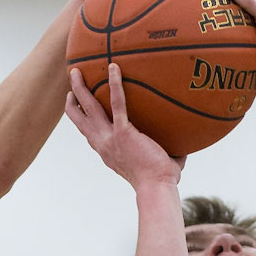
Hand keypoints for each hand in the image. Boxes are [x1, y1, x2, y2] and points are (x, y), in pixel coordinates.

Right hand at [65, 64, 183, 190]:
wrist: (157, 188)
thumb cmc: (161, 180)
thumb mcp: (155, 161)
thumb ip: (165, 148)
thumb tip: (183, 140)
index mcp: (107, 151)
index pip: (88, 132)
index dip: (80, 117)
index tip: (78, 103)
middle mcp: (103, 144)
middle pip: (79, 118)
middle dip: (73, 99)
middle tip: (72, 81)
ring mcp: (110, 138)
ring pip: (88, 108)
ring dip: (80, 88)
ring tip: (76, 70)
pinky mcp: (123, 132)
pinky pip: (116, 103)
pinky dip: (114, 84)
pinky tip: (114, 68)